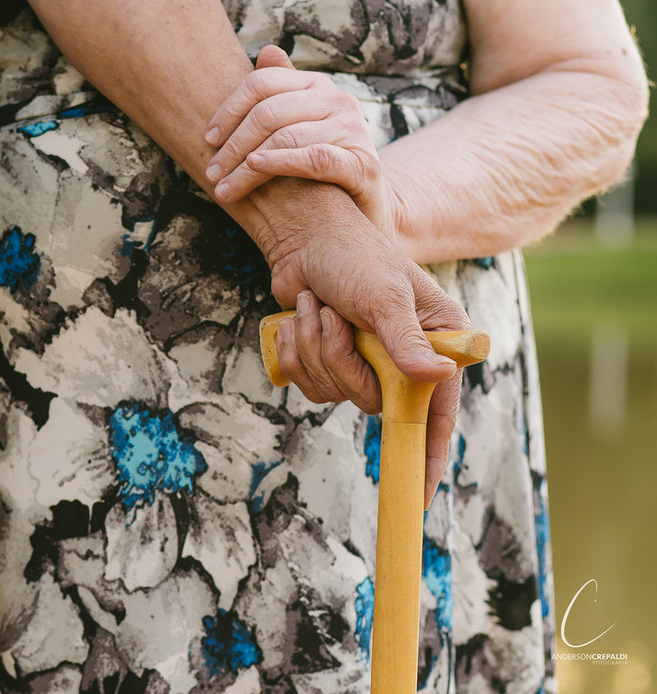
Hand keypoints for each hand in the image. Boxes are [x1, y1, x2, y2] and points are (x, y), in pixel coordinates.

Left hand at [205, 46, 390, 233]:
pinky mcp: (361, 164)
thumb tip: (267, 50)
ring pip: (285, 138)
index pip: (261, 83)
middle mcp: (337, 101)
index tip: (208, 139)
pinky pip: (313, 157)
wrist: (364, 205)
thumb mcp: (301, 124)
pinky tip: (255, 167)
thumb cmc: (321, 163)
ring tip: (224, 187)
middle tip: (211, 172)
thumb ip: (281, 92)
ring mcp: (352, 130)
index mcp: (316, 86)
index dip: (229, 109)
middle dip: (233, 145)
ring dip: (246, 167)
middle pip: (268, 113)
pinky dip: (280, 162)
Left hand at [247, 178, 467, 504]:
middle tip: (334, 317)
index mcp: (435, 341)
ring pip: (332, 392)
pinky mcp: (329, 358)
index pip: (440, 413)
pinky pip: (308, 382)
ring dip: (314, 348)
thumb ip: (406, 342)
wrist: (305, 238)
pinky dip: (296, 350)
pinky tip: (298, 317)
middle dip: (340, 361)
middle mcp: (404, 357)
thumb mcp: (385, 296)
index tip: (421, 499)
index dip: (430, 457)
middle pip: (372, 403)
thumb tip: (438, 379)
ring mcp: (364, 360)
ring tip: (316, 307)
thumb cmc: (355, 256)